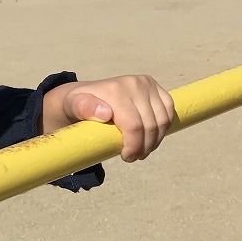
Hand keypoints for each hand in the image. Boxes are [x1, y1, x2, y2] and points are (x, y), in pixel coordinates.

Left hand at [46, 76, 174, 162]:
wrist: (83, 94)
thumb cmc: (77, 105)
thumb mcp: (72, 107)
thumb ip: (83, 108)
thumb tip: (105, 112)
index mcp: (116, 90)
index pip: (134, 126)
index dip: (134, 146)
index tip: (126, 157)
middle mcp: (134, 83)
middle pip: (151, 126)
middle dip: (144, 147)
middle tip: (133, 156)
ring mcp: (147, 83)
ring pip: (163, 121)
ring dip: (155, 140)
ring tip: (142, 150)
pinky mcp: (155, 87)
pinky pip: (169, 112)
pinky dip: (163, 128)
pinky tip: (151, 137)